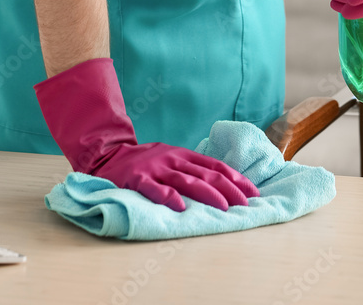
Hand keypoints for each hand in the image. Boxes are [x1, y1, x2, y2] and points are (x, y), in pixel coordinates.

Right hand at [34, 57, 259, 211]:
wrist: (109, 155)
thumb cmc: (146, 162)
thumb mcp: (172, 159)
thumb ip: (192, 168)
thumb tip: (223, 184)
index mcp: (183, 155)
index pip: (215, 167)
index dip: (235, 179)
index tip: (253, 192)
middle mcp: (173, 159)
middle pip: (206, 175)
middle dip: (229, 189)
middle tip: (246, 204)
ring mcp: (155, 168)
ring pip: (186, 181)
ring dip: (208, 194)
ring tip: (224, 207)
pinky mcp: (137, 179)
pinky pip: (154, 189)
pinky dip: (168, 197)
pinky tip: (180, 207)